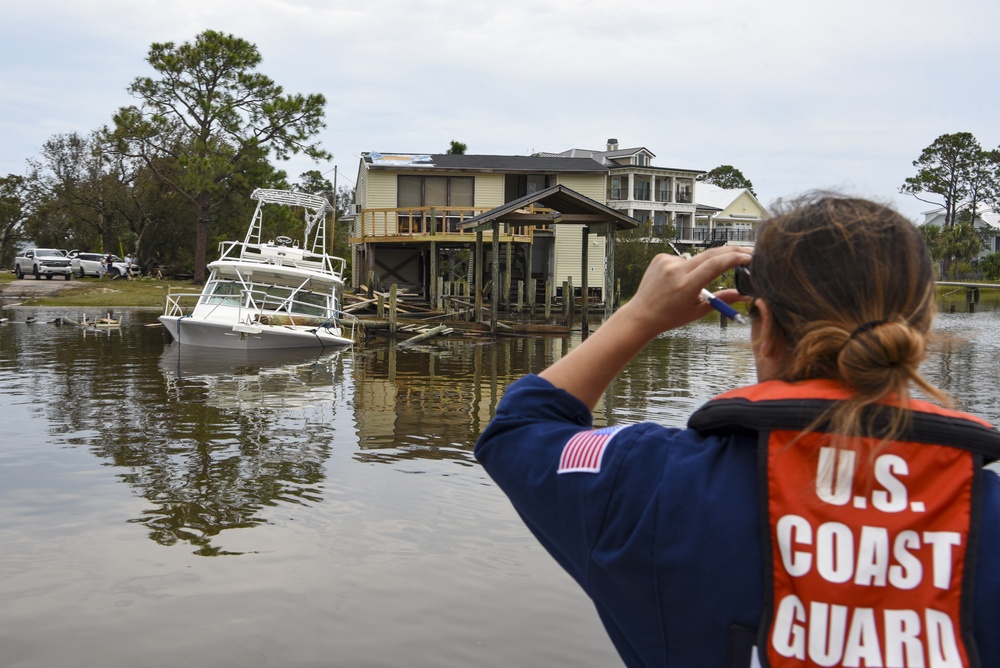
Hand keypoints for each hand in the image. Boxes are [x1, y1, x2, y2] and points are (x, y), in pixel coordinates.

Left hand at [538, 246, 751, 408]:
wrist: (641, 315)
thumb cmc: (671, 317)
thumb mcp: (699, 310)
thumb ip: (722, 299)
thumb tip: (746, 295)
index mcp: (687, 285)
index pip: (716, 264)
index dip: (735, 258)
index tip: (750, 256)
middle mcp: (676, 270)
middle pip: (711, 254)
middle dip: (732, 252)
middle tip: (747, 252)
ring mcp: (667, 262)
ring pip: (697, 258)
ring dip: (702, 267)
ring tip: (687, 288)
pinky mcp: (660, 257)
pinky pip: (683, 259)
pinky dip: (686, 268)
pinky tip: (675, 283)